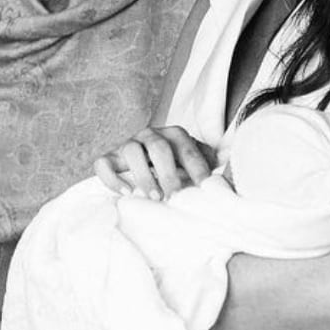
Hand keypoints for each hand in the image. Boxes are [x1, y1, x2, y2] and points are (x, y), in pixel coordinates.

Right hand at [92, 124, 215, 199]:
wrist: (142, 160)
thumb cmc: (174, 164)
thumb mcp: (191, 159)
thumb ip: (206, 158)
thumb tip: (225, 158)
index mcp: (173, 134)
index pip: (186, 147)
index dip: (195, 166)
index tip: (203, 186)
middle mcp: (149, 135)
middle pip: (158, 147)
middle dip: (167, 172)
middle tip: (174, 194)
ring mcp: (126, 144)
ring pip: (130, 151)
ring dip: (142, 175)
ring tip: (153, 196)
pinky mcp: (108, 157)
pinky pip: (103, 163)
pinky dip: (112, 178)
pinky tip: (126, 193)